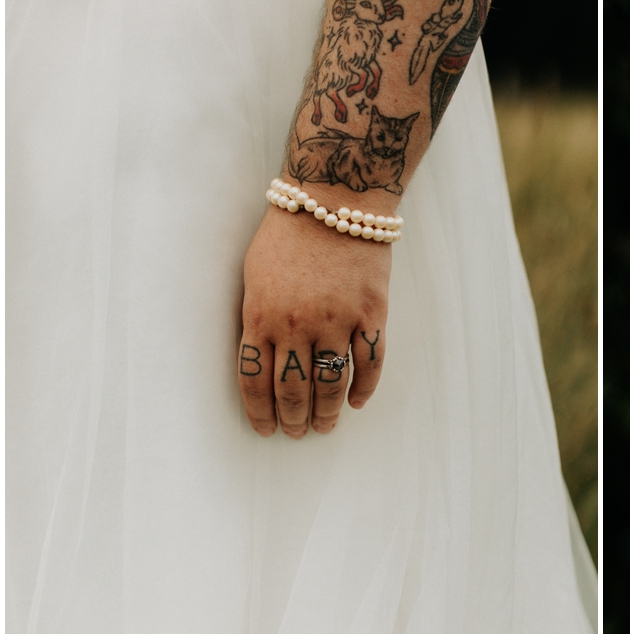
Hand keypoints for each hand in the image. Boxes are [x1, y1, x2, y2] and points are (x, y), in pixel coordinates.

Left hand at [238, 201, 391, 437]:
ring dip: (326, 412)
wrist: (335, 201)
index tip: (266, 429)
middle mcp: (298, 325)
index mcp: (262, 317)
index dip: (260, 412)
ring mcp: (338, 321)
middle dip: (293, 419)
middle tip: (297, 433)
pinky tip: (356, 402)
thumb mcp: (253, 276)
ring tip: (324, 426)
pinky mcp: (372, 314)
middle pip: (294, 390)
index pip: (256, 381)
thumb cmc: (288, 235)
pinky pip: (370, 364)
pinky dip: (363, 389)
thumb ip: (256, 319)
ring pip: (331, 384)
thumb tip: (262, 361)